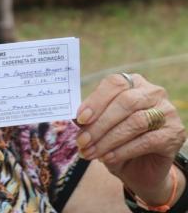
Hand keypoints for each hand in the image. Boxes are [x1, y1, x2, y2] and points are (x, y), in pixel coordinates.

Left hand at [76, 73, 186, 204]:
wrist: (141, 167)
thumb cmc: (116, 140)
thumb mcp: (99, 126)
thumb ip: (90, 117)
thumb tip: (74, 117)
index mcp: (133, 83)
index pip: (114, 83)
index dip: (96, 101)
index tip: (80, 119)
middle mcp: (153, 92)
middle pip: (125, 103)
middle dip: (100, 124)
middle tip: (82, 141)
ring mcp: (167, 112)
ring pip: (135, 122)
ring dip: (108, 139)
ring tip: (90, 152)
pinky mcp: (174, 134)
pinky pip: (147, 141)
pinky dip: (124, 150)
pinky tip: (108, 158)